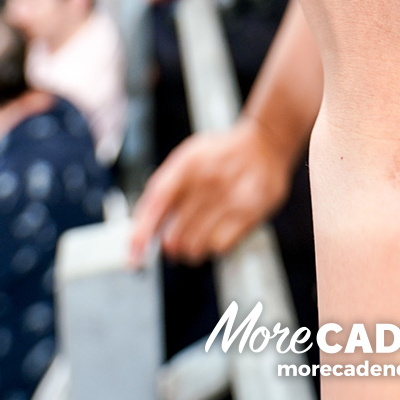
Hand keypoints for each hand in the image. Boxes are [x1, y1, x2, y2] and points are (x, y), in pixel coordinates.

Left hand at [128, 116, 293, 262]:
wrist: (265, 142)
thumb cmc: (221, 154)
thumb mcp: (188, 157)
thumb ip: (164, 187)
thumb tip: (141, 227)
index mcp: (188, 163)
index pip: (156, 204)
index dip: (141, 234)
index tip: (133, 257)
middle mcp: (208, 180)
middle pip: (174, 235)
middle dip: (170, 245)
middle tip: (173, 240)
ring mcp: (231, 197)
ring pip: (195, 246)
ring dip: (191, 248)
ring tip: (198, 235)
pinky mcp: (251, 213)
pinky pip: (220, 247)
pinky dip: (214, 246)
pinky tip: (217, 231)